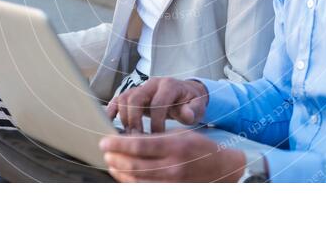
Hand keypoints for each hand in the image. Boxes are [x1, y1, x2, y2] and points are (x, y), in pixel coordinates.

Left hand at [100, 129, 244, 181]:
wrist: (221, 169)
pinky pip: (145, 188)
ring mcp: (172, 182)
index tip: (105, 141)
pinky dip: (131, 182)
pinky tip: (124, 174)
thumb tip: (129, 139)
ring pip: (137, 180)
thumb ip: (155, 137)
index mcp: (175, 146)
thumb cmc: (200, 148)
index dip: (119, 144)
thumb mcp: (180, 134)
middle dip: (115, 158)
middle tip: (105, 151)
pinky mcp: (170, 192)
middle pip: (135, 165)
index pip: (139, 145)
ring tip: (111, 162)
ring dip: (120, 171)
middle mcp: (173, 166)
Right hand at [105, 77, 208, 133]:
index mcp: (169, 85)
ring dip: (124, 119)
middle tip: (137, 138)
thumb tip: (187, 115)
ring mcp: (141, 88)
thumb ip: (193, 110)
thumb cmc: (190, 102)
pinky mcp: (132, 94)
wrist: (186, 93)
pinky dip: (111, 112)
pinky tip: (108, 125)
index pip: (158, 103)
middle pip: (136, 98)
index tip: (157, 137)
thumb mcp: (198, 106)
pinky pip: (117, 100)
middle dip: (134, 120)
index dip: (156, 122)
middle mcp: (152, 84)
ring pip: (124, 98)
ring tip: (129, 136)